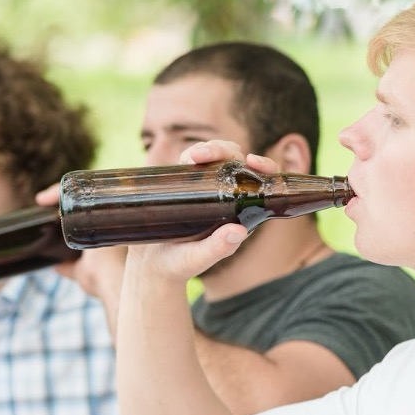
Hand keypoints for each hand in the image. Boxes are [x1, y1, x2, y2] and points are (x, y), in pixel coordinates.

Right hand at [120, 140, 270, 280]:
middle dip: (224, 151)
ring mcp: (206, 188)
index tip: (252, 161)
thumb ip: (218, 248)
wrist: (151, 265)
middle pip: (236, 162)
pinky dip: (192, 154)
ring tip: (192, 157)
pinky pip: (194, 160)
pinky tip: (186, 159)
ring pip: (216, 157)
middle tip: (203, 156)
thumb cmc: (178, 265)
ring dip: (208, 149)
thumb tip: (239, 231)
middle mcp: (227, 197)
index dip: (263, 168)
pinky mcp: (187, 183)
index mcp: (240, 213)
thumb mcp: (197, 259)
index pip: (260, 184)